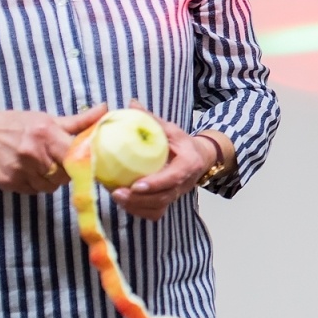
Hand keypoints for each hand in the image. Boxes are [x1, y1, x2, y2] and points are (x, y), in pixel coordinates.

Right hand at [0, 104, 107, 194]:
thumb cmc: (20, 125)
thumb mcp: (49, 119)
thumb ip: (80, 121)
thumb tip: (106, 109)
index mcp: (46, 135)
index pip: (75, 157)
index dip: (80, 161)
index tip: (81, 161)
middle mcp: (33, 153)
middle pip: (64, 176)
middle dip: (65, 171)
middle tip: (58, 161)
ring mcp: (20, 170)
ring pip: (50, 187)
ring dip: (51, 180)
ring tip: (43, 165)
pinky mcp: (10, 183)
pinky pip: (34, 191)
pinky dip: (36, 185)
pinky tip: (29, 172)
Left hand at [109, 101, 212, 220]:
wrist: (201, 158)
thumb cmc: (183, 143)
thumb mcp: (171, 129)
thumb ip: (152, 120)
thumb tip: (131, 104)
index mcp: (188, 164)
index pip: (173, 177)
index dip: (155, 183)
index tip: (136, 185)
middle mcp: (184, 183)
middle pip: (163, 197)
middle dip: (139, 199)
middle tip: (117, 193)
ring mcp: (176, 195)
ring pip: (157, 208)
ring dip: (136, 206)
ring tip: (116, 197)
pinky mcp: (168, 201)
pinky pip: (154, 213)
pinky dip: (138, 211)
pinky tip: (123, 203)